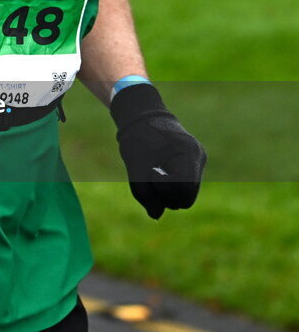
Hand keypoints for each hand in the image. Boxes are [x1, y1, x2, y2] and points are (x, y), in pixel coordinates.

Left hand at [110, 83, 205, 218]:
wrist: (142, 117)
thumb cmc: (137, 138)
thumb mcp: (134, 165)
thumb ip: (143, 193)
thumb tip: (156, 215)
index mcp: (188, 152)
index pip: (184, 191)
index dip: (164, 191)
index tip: (151, 174)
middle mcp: (198, 156)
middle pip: (187, 197)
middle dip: (166, 196)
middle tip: (150, 179)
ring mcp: (197, 160)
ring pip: (185, 193)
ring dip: (166, 191)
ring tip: (153, 173)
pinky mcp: (192, 163)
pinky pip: (183, 185)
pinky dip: (169, 185)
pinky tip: (159, 172)